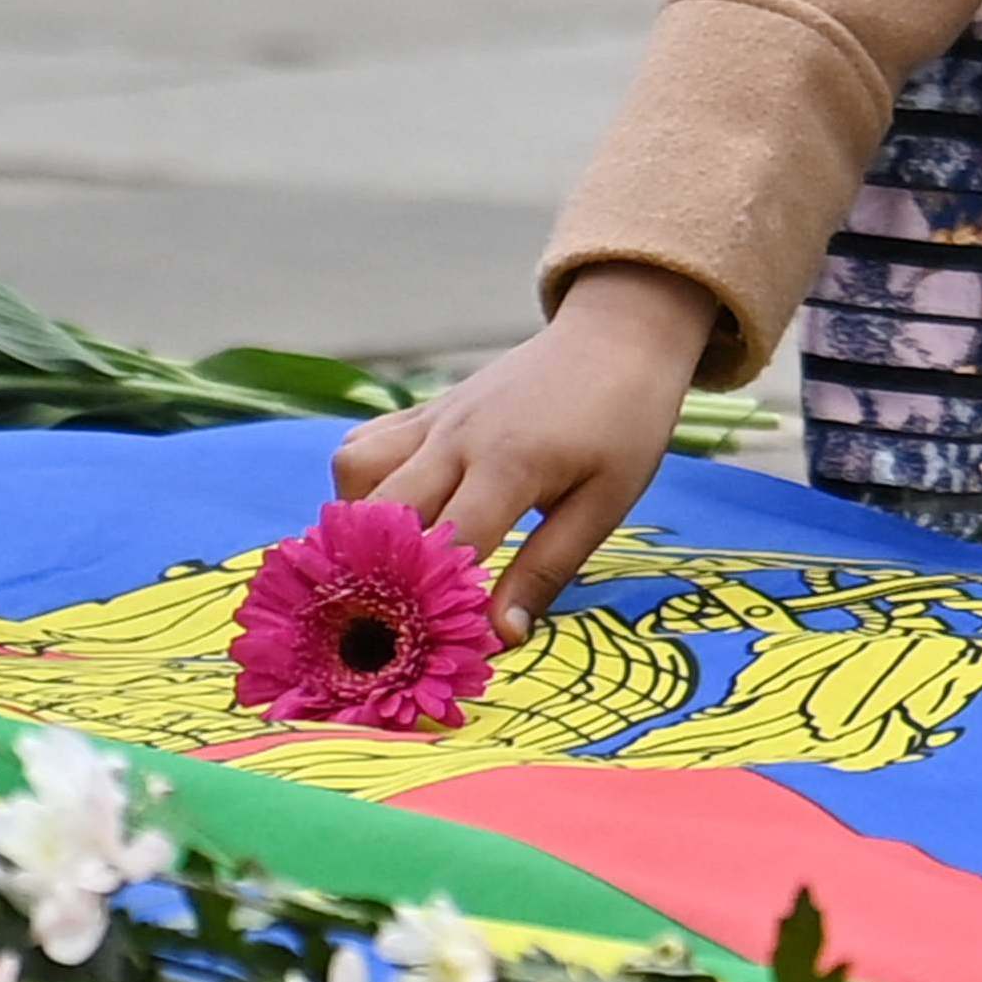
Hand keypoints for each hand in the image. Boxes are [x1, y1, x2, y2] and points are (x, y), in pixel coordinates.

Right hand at [330, 264, 720, 629]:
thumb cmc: (624, 422)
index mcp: (508, 464)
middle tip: (396, 622)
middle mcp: (456, 438)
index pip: (447, 548)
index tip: (435, 646)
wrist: (617, 335)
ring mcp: (434, 419)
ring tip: (391, 566)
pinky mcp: (426, 410)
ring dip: (361, 525)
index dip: (435, 602)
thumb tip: (500, 638)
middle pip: (383, 514)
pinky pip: (365, 445)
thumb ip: (548, 568)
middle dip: (381, 574)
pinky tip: (392, 514)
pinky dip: (360, 485)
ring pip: (356, 474)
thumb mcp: (606, 502)